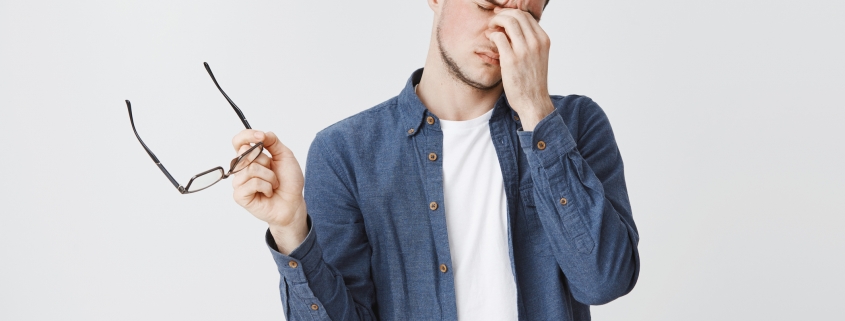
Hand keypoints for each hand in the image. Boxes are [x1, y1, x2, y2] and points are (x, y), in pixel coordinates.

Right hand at [231, 129, 307, 253]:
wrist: (294, 203)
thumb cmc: (288, 181)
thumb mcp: (285, 156)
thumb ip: (273, 142)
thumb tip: (261, 134)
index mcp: (250, 158)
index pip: (239, 141)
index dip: (247, 135)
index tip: (261, 137)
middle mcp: (242, 169)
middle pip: (245, 153)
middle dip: (266, 161)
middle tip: (273, 171)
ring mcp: (239, 182)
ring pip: (251, 168)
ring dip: (269, 176)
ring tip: (273, 184)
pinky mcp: (240, 196)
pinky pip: (252, 183)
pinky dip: (266, 187)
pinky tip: (269, 193)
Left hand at [486, 7, 554, 130]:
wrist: (534, 102)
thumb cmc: (533, 82)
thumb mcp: (538, 57)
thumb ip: (530, 43)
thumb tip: (515, 29)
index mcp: (544, 40)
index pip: (527, 16)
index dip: (512, 13)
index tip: (502, 18)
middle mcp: (536, 42)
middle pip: (517, 15)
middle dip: (503, 14)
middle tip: (494, 21)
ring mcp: (524, 51)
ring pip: (508, 21)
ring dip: (496, 21)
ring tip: (491, 28)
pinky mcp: (511, 60)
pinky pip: (499, 37)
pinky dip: (492, 34)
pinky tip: (490, 39)